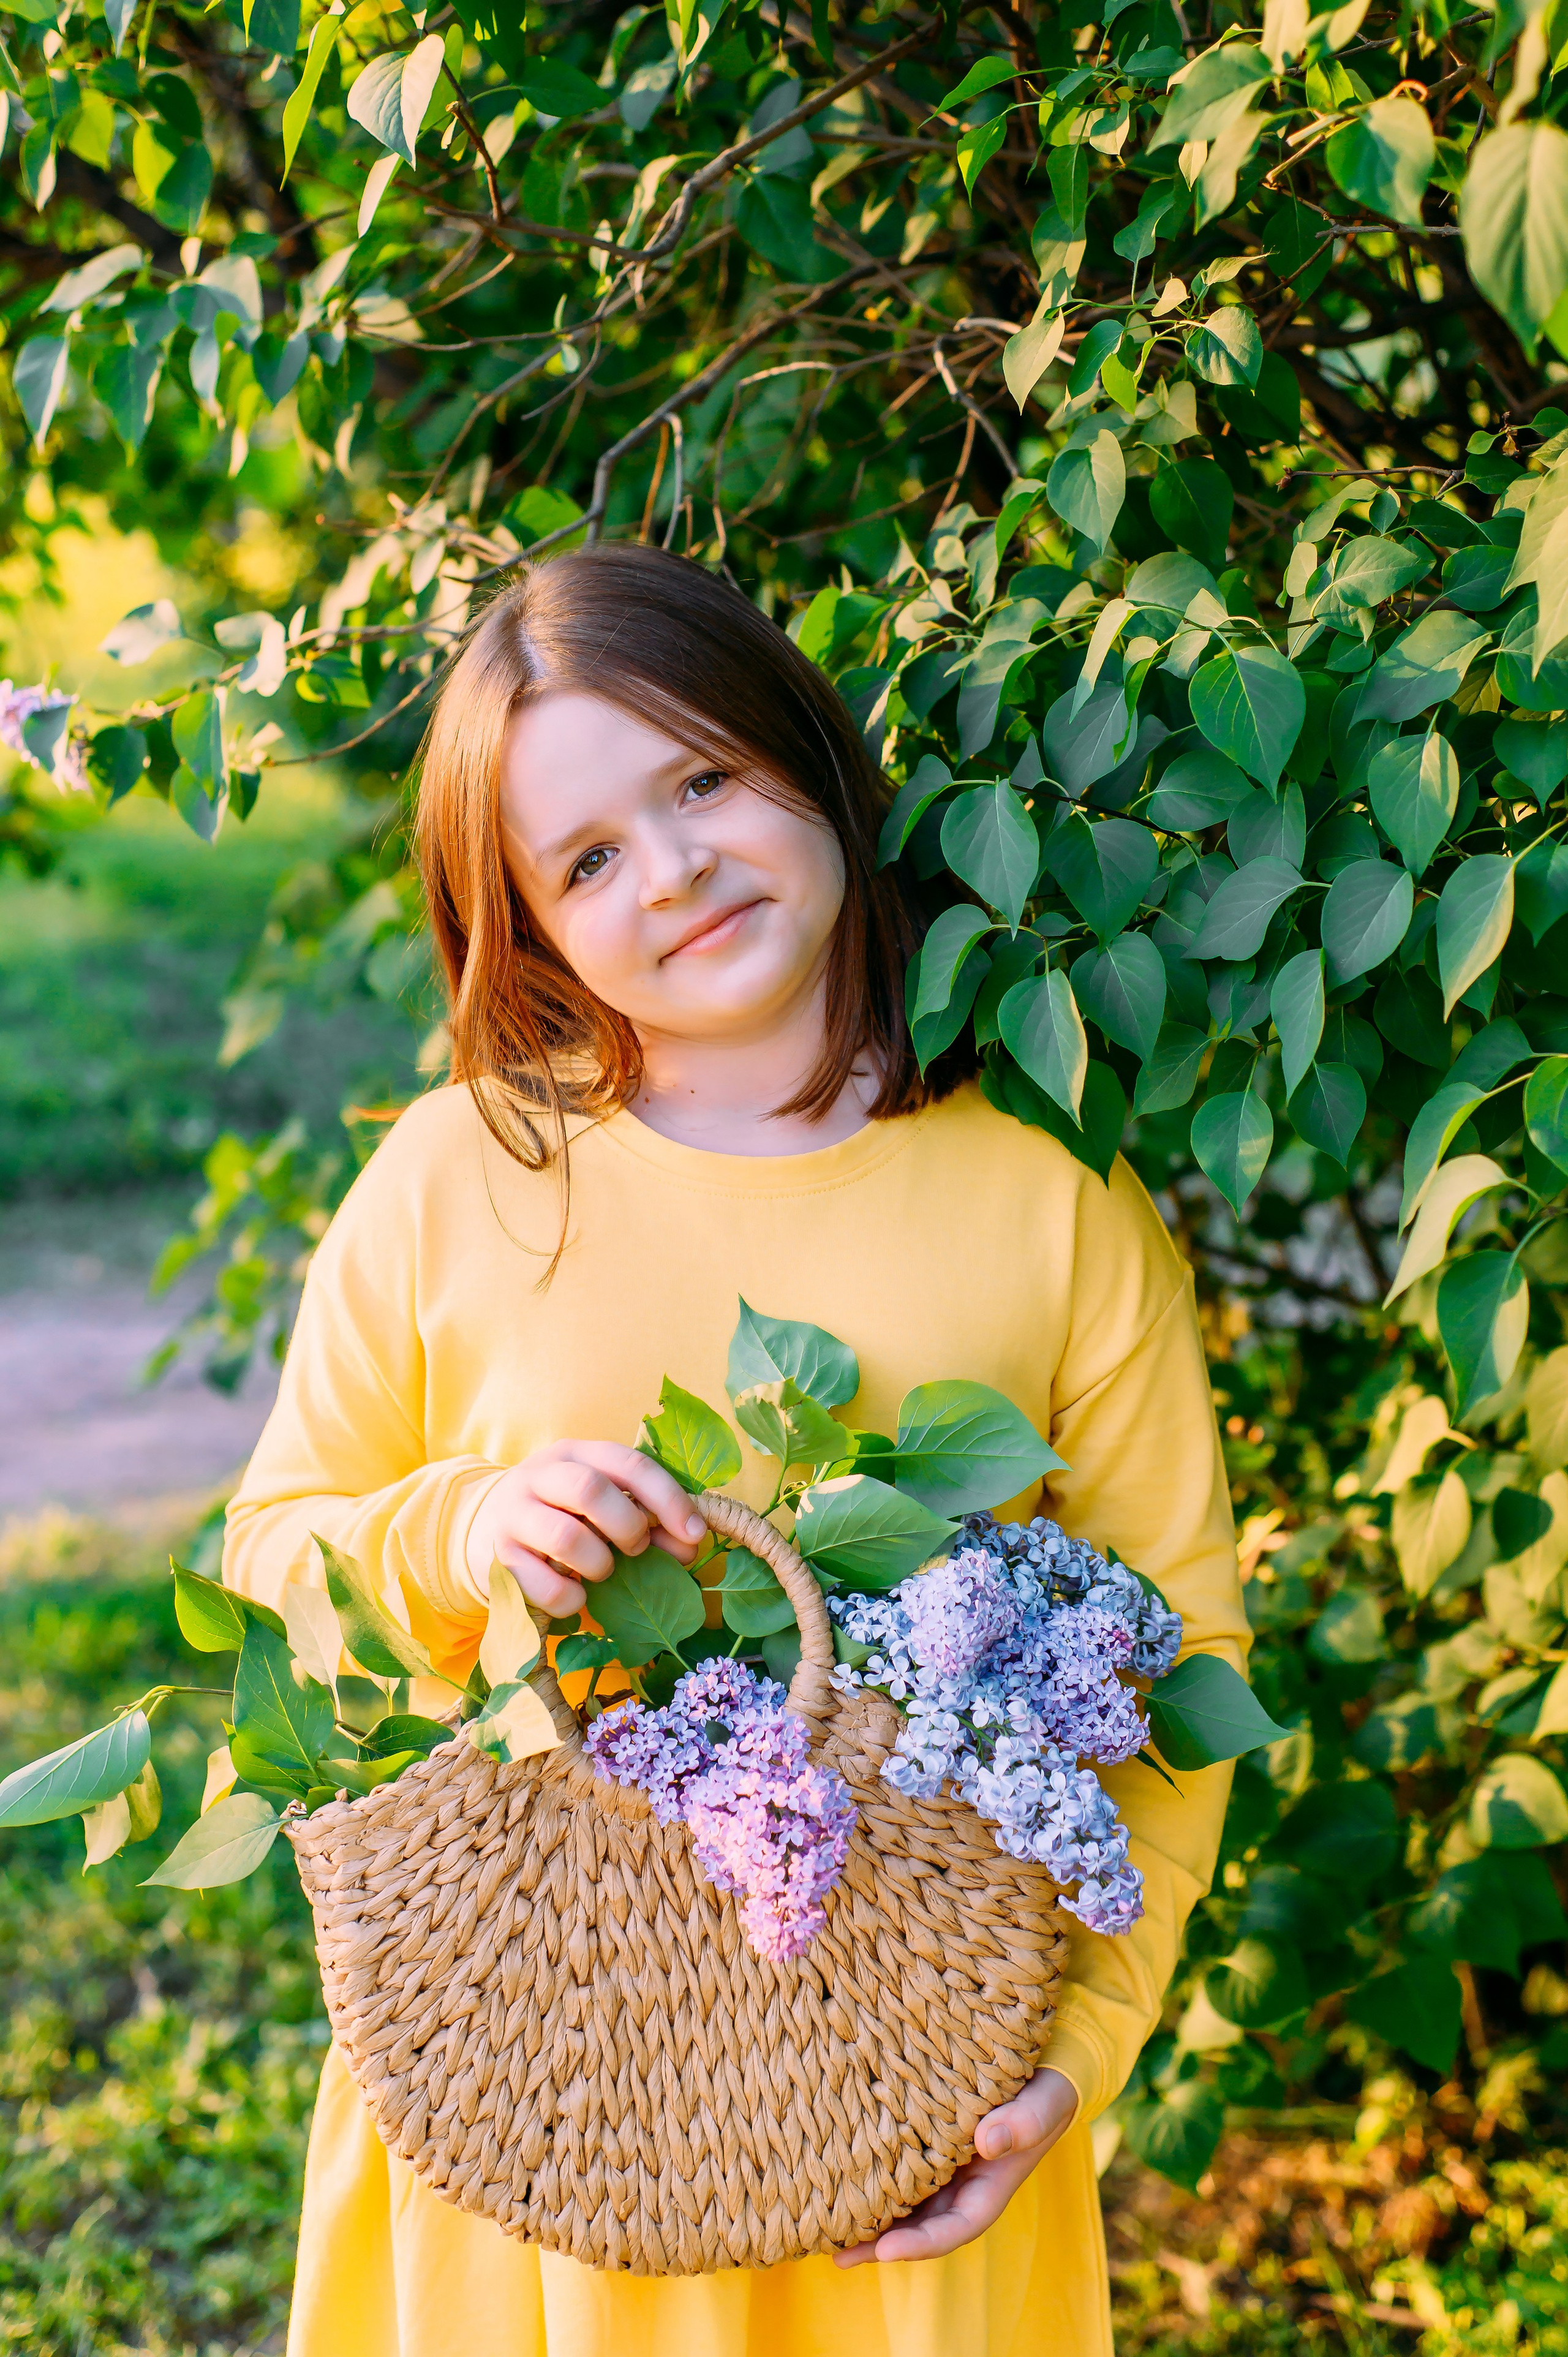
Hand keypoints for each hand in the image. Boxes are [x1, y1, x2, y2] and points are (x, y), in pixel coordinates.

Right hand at [466, 1440, 706, 1617]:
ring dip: (600, 1564)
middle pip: (591, 1489)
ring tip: (602, 1570)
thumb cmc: (560, 1513)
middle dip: (628, 1526)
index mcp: (577, 1454)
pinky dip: (572, 1599)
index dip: (669, 1499)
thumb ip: (646, 1518)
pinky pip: (546, 1586)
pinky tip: (576, 1593)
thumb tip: (689, 1543)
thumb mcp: (600, 1504)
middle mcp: (541, 1475)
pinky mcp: (498, 1557)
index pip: (630, 1464)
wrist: (481, 1527)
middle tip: (636, 1549)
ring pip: (566, 1538)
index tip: (694, 1533)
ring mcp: (515, 1515)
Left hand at [833, 2066, 1077, 2267]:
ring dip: (871, 2220)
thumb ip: (1025, 2123)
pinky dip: (873, 2179)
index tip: (886, 2250)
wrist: (1041, 2069)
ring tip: (826, 2231)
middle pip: (922, 2226)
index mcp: (990, 2187)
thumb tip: (987, 2143)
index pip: (957, 2228)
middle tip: (839, 2255)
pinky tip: (839, 2179)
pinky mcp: (925, 2142)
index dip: (923, 2243)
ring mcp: (943, 2168)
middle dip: (882, 2245)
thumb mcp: (1044, 2102)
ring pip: (905, 2202)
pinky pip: (897, 2167)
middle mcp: (963, 2186)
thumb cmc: (1045, 2090)